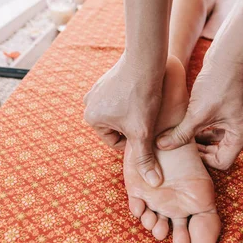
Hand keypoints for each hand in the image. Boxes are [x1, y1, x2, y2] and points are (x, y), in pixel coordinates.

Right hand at [84, 55, 164, 186]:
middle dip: (133, 126)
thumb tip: (153, 183)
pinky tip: (144, 93)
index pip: (116, 142)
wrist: (146, 59)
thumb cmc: (142, 96)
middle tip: (147, 117)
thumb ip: (145, 158)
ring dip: (134, 113)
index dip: (135, 139)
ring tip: (146, 104)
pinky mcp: (107, 78)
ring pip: (121, 113)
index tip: (145, 128)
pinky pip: (121, 98)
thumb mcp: (143, 132)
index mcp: (91, 118)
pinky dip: (132, 99)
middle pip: (117, 128)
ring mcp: (96, 89)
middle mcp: (89, 103)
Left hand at [156, 56, 242, 169]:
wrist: (230, 53)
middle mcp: (241, 128)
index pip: (223, 162)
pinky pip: (214, 124)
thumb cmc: (219, 83)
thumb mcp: (198, 113)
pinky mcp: (228, 106)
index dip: (204, 160)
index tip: (186, 153)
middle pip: (219, 151)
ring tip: (180, 134)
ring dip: (198, 137)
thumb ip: (181, 133)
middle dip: (200, 150)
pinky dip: (201, 125)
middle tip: (180, 146)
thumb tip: (161, 146)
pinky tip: (186, 120)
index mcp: (240, 134)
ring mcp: (236, 117)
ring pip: (215, 137)